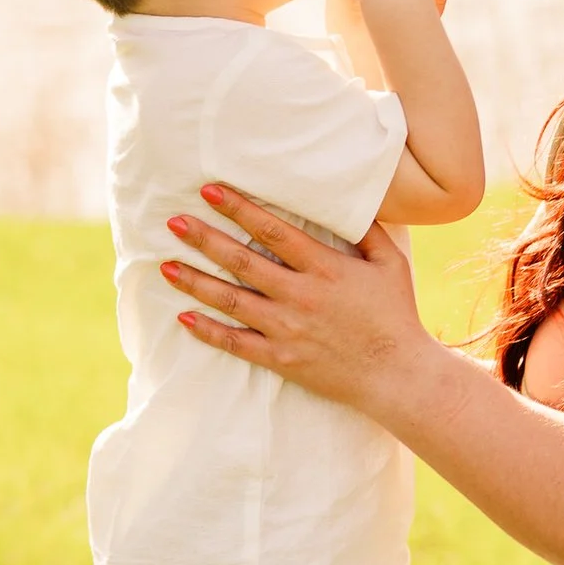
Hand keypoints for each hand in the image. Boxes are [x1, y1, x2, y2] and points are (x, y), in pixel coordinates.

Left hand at [160, 184, 441, 413]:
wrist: (398, 375)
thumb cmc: (397, 315)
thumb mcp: (391, 264)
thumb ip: (370, 230)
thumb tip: (353, 197)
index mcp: (325, 268)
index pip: (273, 230)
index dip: (238, 208)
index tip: (210, 190)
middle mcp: (300, 295)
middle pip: (242, 261)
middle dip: (204, 239)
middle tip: (173, 222)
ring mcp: (287, 329)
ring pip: (231, 301)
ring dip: (195, 282)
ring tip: (165, 265)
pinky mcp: (282, 359)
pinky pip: (236, 344)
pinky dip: (208, 331)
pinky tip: (184, 316)